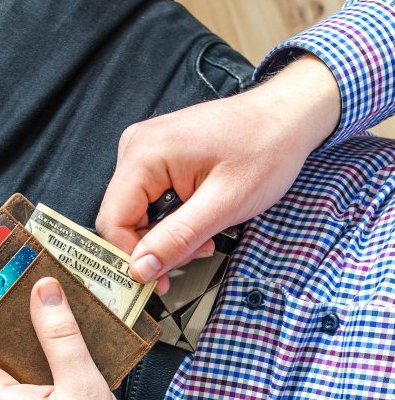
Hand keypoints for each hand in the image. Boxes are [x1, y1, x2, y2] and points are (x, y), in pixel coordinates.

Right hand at [96, 53, 340, 292]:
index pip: (112, 221)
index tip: (160, 281)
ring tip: (206, 234)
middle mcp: (136, 148)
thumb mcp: (224, 204)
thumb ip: (177, 239)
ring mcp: (145, 152)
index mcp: (145, 154)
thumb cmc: (266, 149)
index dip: (132, 257)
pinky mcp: (156, 159)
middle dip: (156, 248)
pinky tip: (200, 220)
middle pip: (122, 220)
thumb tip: (139, 270)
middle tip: (198, 252)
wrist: (287, 118)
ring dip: (168, 237)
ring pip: (136, 216)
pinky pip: (149, 203)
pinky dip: (172, 222)